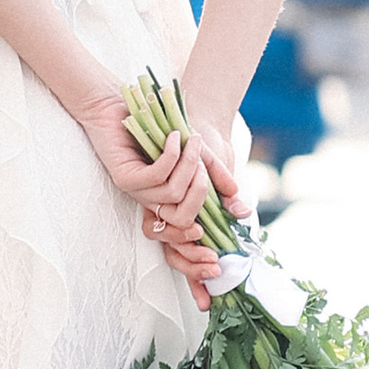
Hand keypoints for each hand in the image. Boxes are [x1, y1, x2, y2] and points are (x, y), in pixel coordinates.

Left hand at [74, 91, 225, 301]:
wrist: (134, 105)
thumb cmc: (172, 133)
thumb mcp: (204, 158)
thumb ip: (222, 183)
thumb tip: (243, 212)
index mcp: (169, 208)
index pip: (181, 248)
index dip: (195, 263)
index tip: (216, 262)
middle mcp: (152, 206)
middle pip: (182, 223)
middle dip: (199, 197)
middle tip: (204, 169)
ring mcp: (137, 193)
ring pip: (173, 196)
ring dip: (188, 168)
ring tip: (191, 144)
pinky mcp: (125, 177)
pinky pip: (156, 177)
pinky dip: (171, 156)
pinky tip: (174, 138)